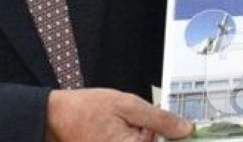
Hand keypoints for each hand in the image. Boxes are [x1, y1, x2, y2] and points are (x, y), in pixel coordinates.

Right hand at [45, 88, 191, 141]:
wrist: (57, 117)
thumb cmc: (87, 109)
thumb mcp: (128, 104)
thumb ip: (159, 119)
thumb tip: (185, 129)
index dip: (173, 135)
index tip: (182, 130)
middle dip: (154, 135)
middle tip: (137, 122)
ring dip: (144, 136)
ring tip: (120, 124)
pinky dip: (133, 137)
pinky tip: (118, 129)